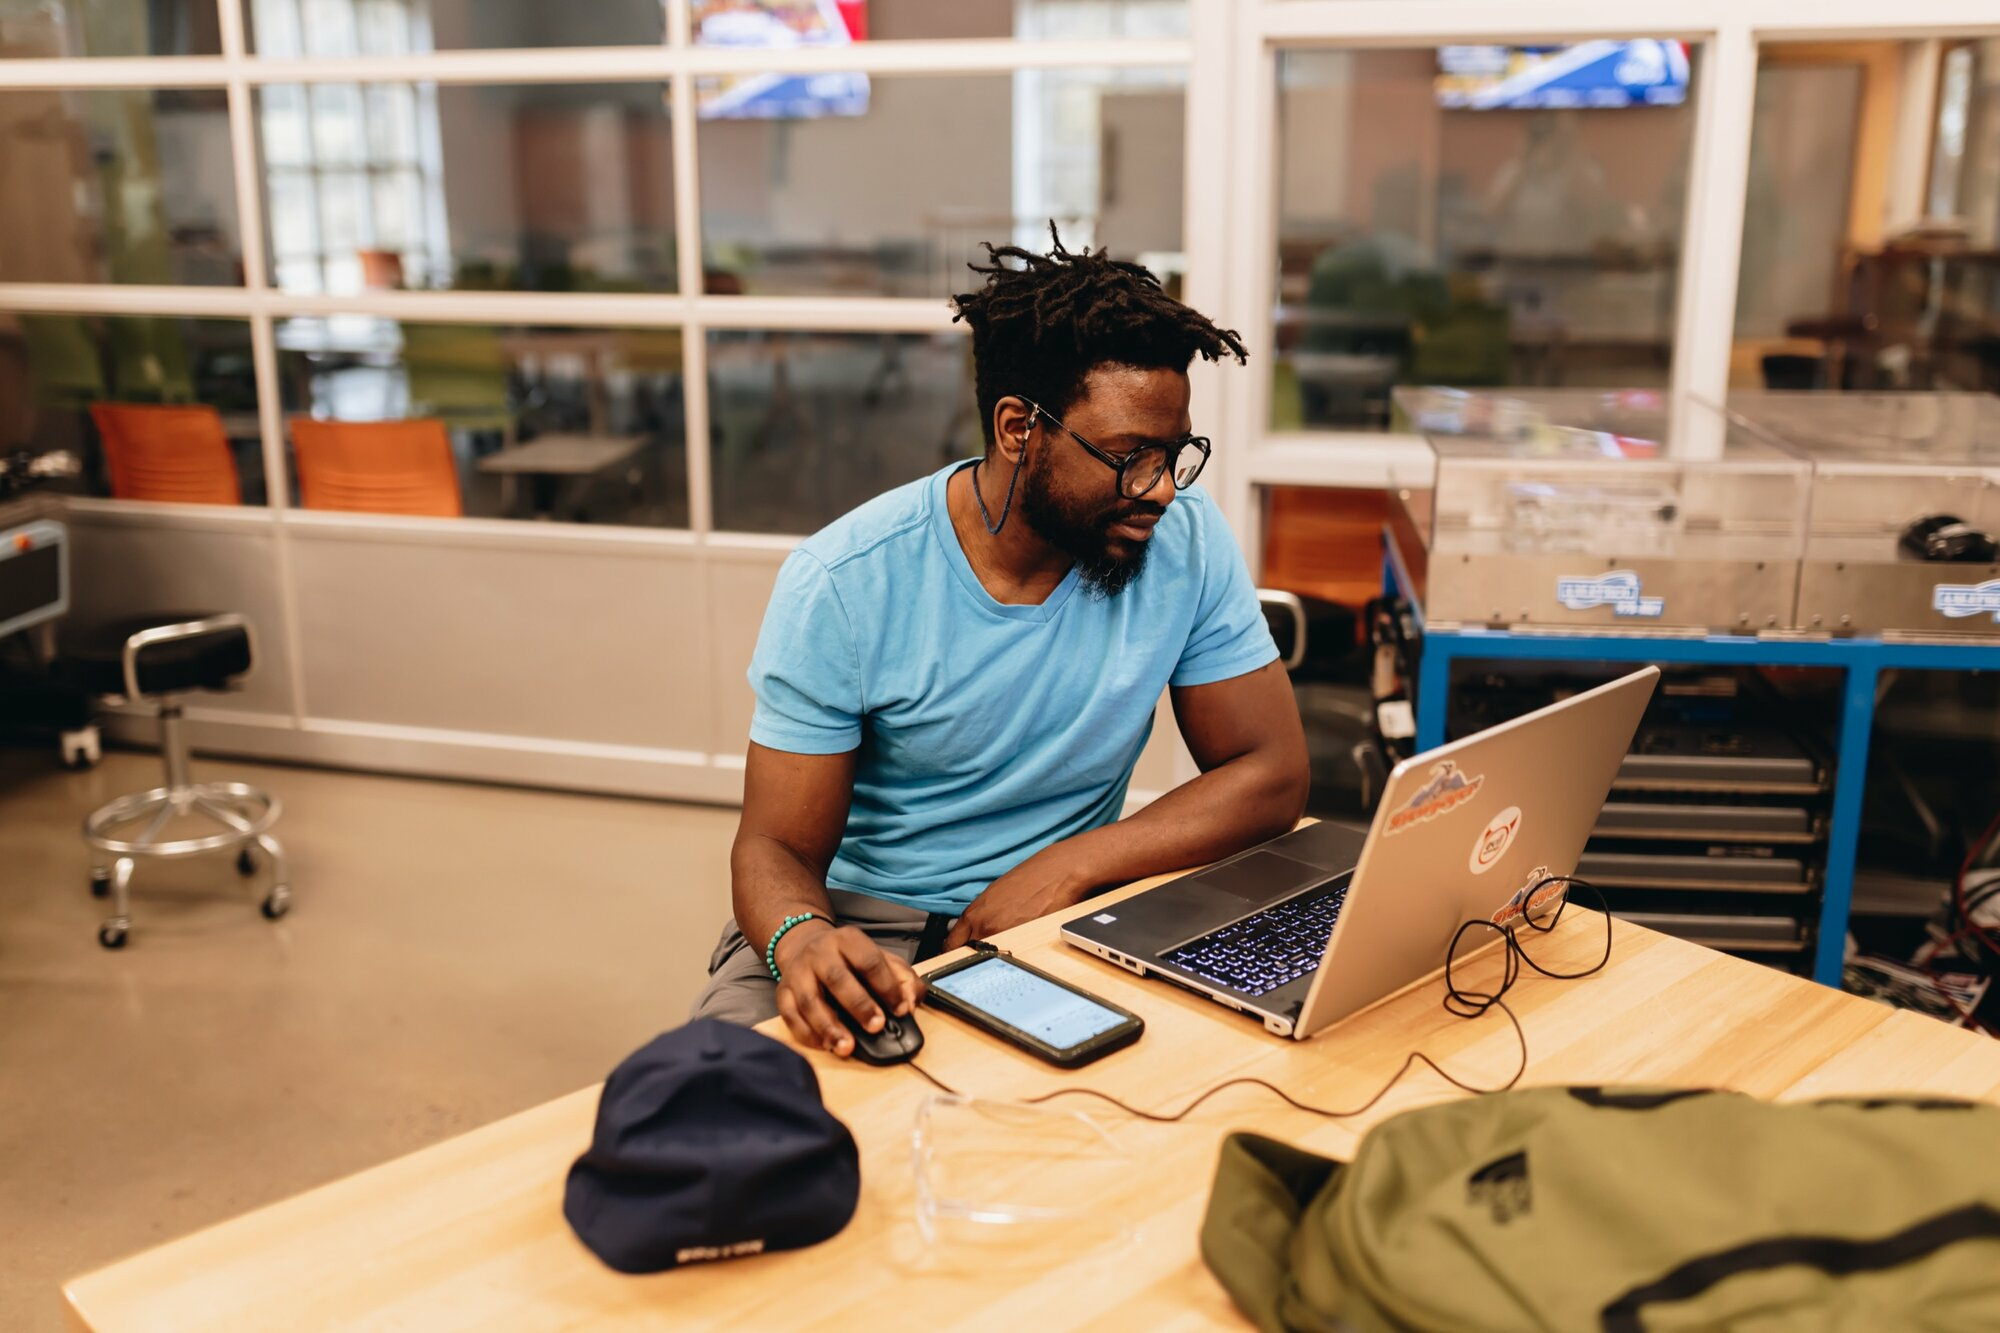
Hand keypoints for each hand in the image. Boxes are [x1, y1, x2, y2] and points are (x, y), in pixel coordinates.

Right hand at [773, 921, 923, 1057]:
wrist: (804, 945)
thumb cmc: (847, 958)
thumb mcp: (878, 957)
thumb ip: (901, 978)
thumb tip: (911, 1003)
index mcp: (848, 940)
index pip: (870, 961)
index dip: (887, 986)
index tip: (900, 1009)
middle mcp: (820, 953)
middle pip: (837, 978)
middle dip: (858, 1005)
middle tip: (876, 1027)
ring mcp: (798, 973)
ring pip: (810, 1001)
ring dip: (829, 1027)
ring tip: (847, 1047)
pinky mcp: (782, 992)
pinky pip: (790, 1016)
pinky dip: (807, 1034)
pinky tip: (825, 1044)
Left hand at [943, 847, 1092, 950]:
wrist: (1057, 873)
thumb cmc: (1030, 879)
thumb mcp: (994, 895)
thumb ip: (981, 916)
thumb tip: (973, 933)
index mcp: (974, 914)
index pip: (950, 945)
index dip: (951, 953)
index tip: (954, 956)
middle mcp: (985, 927)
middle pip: (967, 956)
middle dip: (971, 957)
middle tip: (977, 958)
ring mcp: (1005, 936)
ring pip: (990, 959)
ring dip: (992, 959)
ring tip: (1003, 950)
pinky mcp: (1025, 942)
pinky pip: (1012, 956)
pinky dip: (1013, 956)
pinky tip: (1020, 947)